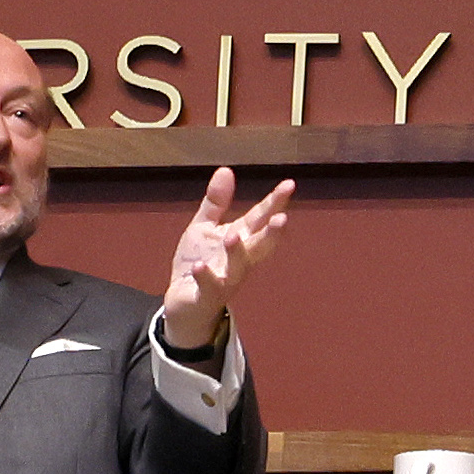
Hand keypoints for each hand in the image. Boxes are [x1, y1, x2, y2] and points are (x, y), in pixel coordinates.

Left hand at [156, 168, 300, 349]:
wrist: (184, 303)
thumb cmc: (200, 262)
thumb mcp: (205, 227)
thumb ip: (216, 202)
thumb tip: (226, 170)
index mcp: (241, 238)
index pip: (260, 218)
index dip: (275, 202)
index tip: (289, 185)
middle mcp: (239, 259)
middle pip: (260, 245)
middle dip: (271, 234)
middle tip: (281, 219)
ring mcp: (225, 279)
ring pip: (238, 268)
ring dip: (237, 253)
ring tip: (234, 236)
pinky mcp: (206, 295)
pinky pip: (209, 286)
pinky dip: (205, 276)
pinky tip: (199, 266)